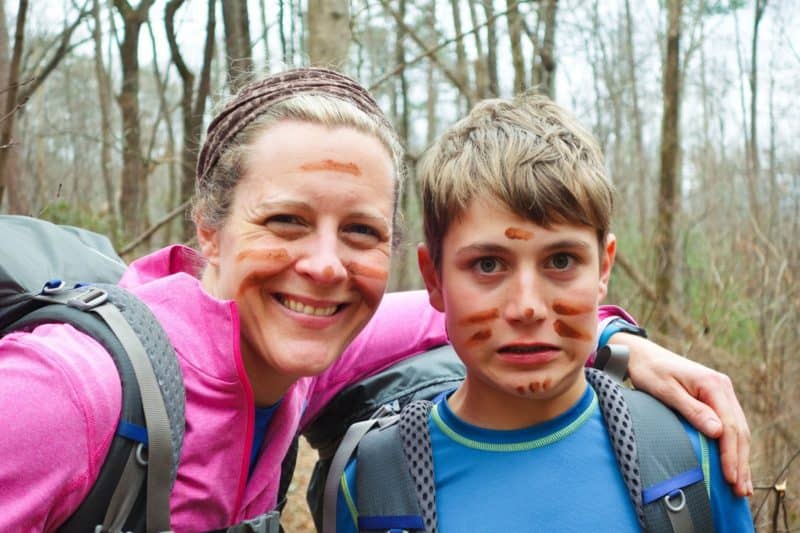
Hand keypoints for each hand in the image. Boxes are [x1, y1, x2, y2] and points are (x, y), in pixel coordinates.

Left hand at [611, 332, 752, 496]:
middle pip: (739, 430)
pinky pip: (730, 425)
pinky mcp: (715, 398)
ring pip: (738, 430)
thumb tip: (718, 432)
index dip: (731, 454)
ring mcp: (722, 393)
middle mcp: (723, 387)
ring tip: (742, 486)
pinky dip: (734, 446)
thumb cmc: (649, 371)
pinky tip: (735, 464)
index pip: (729, 426)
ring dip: (741, 458)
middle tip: (741, 491)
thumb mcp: (666, 390)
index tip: (730, 478)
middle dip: (740, 462)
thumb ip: (692, 410)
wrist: (641, 354)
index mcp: (713, 384)